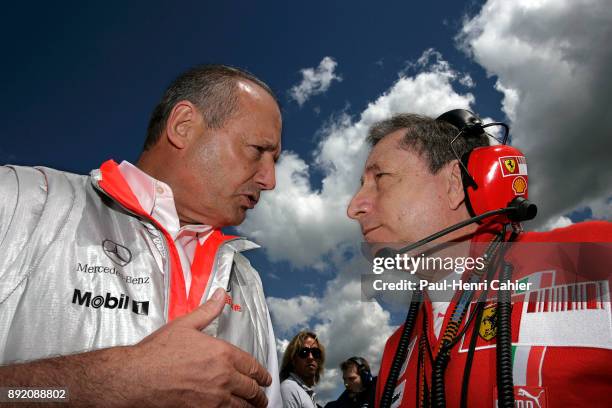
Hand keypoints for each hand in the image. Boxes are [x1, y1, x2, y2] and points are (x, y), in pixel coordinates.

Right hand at [128, 288, 271, 406]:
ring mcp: (214, 399)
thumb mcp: (185, 325)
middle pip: (251, 389)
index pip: (252, 366)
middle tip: (262, 396)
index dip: (262, 374)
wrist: (137, 378)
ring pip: (242, 407)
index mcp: (223, 354)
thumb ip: (208, 311)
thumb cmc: (157, 354)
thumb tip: (220, 295)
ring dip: (251, 407)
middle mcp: (223, 377)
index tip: (265, 378)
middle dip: (259, 394)